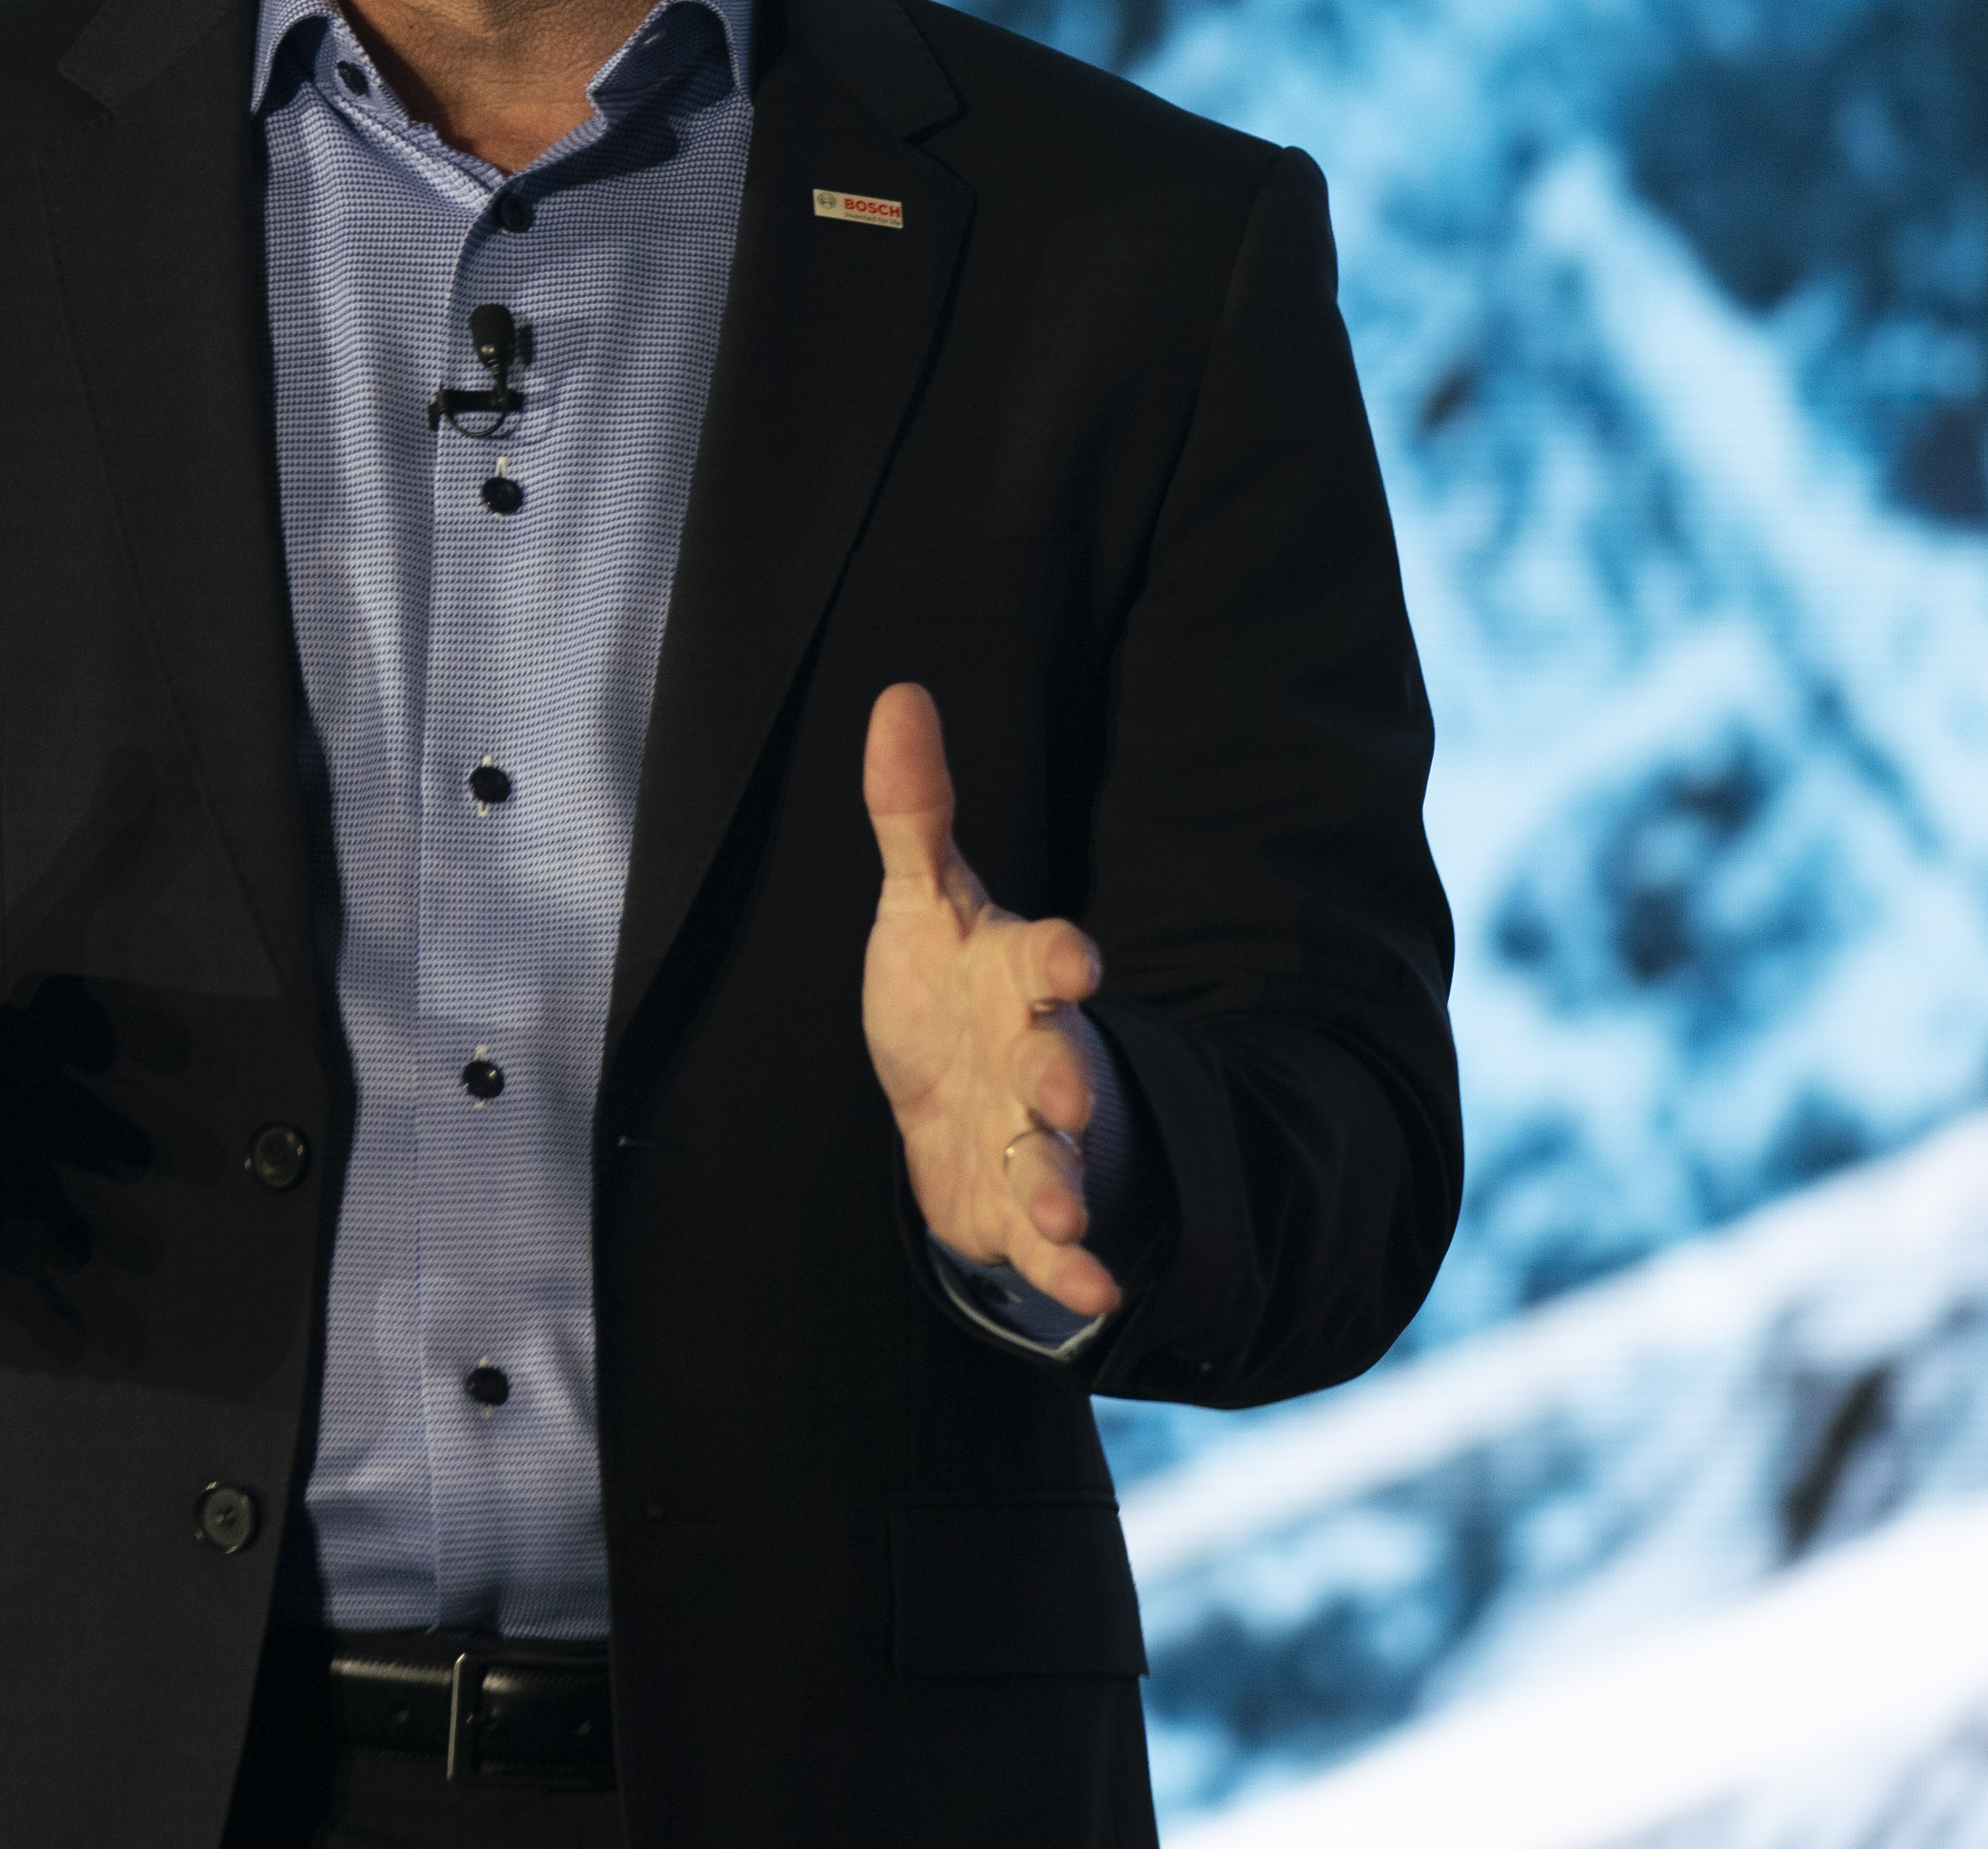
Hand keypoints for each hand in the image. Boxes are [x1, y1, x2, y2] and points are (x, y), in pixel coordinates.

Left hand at [862, 678, 1121, 1319]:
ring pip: (1062, 1160)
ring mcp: (1041, 1137)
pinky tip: (1090, 1294)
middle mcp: (1039, 1054)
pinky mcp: (1023, 1207)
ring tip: (1065, 1216)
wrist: (963, 1101)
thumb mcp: (925, 904)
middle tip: (1060, 1084)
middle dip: (1064, 1073)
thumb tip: (897, 693)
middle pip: (1059, 1062)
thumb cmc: (948, 995)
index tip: (1076, 957)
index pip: (1045, 956)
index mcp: (1017, 975)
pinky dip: (1075, 1271)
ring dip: (1066, 1186)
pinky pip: (1058, 1243)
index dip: (1061, 956)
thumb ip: (913, 812)